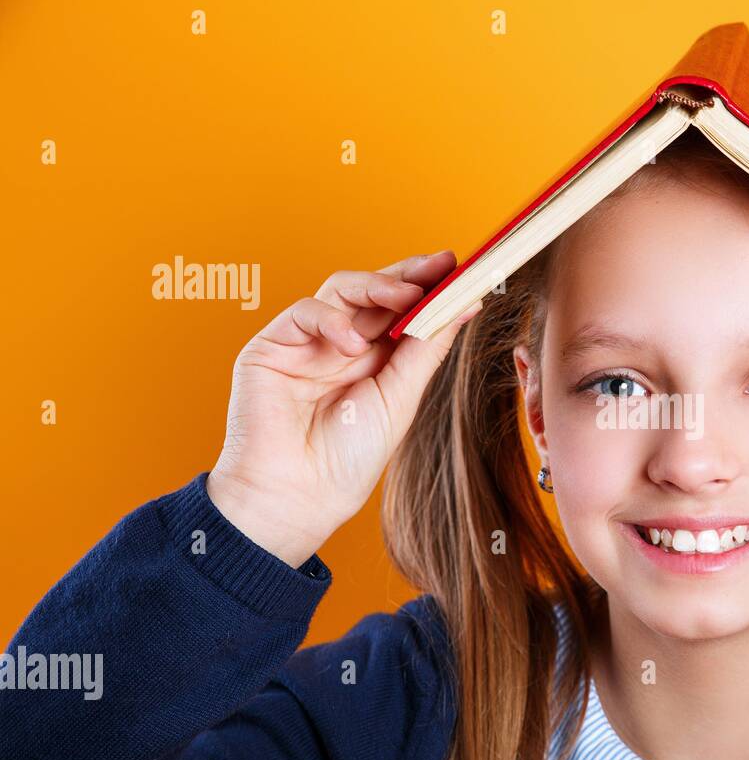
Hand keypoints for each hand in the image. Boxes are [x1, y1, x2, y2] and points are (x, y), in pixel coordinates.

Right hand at [206, 252, 480, 566]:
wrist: (297, 494)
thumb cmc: (349, 458)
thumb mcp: (400, 397)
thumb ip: (427, 348)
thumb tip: (466, 304)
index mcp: (376, 359)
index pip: (403, 309)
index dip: (428, 286)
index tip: (459, 268)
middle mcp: (342, 345)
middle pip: (375, 292)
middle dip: (409, 274)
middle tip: (440, 264)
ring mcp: (307, 343)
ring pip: (342, 290)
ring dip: (377, 286)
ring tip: (406, 297)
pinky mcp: (272, 346)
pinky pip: (305, 311)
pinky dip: (332, 321)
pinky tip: (354, 347)